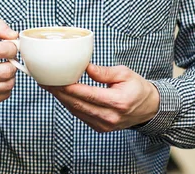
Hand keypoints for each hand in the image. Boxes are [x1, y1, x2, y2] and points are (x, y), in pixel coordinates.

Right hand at [0, 19, 18, 107]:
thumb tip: (14, 35)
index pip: (4, 50)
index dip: (12, 47)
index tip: (9, 46)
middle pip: (8, 70)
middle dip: (13, 62)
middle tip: (8, 59)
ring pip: (8, 84)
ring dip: (10, 75)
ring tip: (3, 68)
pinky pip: (5, 95)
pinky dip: (5, 86)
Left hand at [42, 64, 159, 131]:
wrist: (149, 108)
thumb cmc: (137, 88)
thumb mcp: (124, 73)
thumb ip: (103, 72)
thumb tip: (85, 65)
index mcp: (117, 102)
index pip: (87, 95)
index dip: (69, 88)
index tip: (54, 79)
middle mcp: (110, 117)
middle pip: (78, 104)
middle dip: (59, 92)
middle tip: (44, 81)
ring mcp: (105, 125)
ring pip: (77, 111)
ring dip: (61, 98)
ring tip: (48, 85)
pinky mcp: (101, 128)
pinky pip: (81, 115)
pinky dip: (69, 104)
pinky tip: (61, 94)